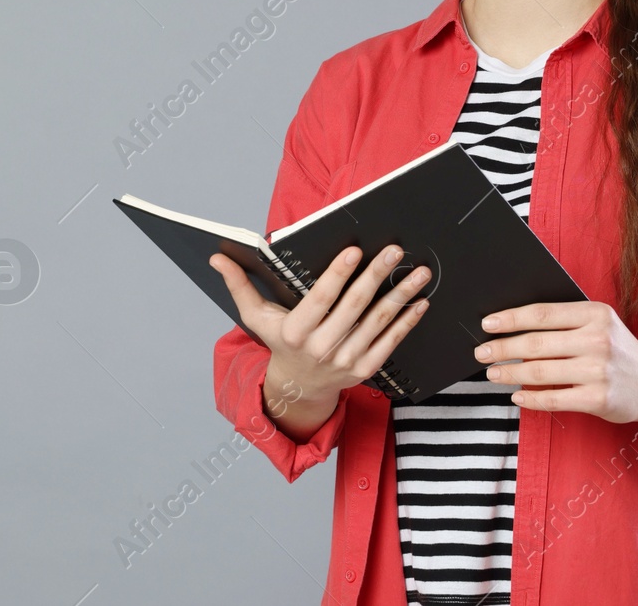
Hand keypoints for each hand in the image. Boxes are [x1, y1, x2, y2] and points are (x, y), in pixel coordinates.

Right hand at [209, 244, 431, 404]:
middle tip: (394, 250)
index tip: (355, 250)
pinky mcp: (365, 371)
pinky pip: (390, 343)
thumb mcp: (256, 317)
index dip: (338, 274)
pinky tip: (420, 301)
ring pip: (378, 323)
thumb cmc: (279, 342)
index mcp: (294, 332)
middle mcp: (321, 349)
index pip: (320, 299)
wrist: (299, 387)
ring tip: (419, 271)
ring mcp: (345, 362)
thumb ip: (239, 285)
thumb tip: (217, 258)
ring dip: (402, 295)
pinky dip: (408, 322)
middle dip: (376, 276)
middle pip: (354, 307)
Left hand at [473, 301, 637, 421]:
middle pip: (536, 343)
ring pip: (540, 371)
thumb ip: (564, 323)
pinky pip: (554, 399)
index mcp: (594, 314)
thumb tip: (513, 327)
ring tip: (493, 373)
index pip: (541, 314)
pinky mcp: (599, 399)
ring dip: (509, 373)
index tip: (487, 324)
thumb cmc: (617, 350)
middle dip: (502, 348)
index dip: (510, 319)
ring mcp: (598, 371)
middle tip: (481, 352)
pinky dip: (530, 398)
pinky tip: (517, 395)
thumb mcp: (598, 324)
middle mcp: (597, 340)